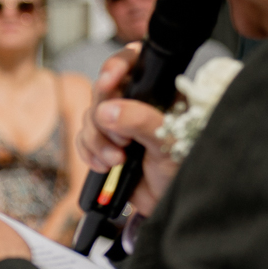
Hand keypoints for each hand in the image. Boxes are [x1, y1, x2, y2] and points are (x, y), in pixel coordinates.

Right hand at [77, 48, 180, 216]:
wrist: (172, 205)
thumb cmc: (184, 169)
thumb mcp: (169, 141)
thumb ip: (141, 121)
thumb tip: (108, 110)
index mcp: (159, 92)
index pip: (135, 63)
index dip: (118, 66)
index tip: (109, 81)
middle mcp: (136, 104)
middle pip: (103, 93)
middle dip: (104, 118)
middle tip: (122, 139)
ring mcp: (119, 125)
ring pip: (90, 118)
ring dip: (97, 142)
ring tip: (117, 160)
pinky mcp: (105, 145)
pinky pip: (83, 140)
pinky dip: (90, 153)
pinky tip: (106, 165)